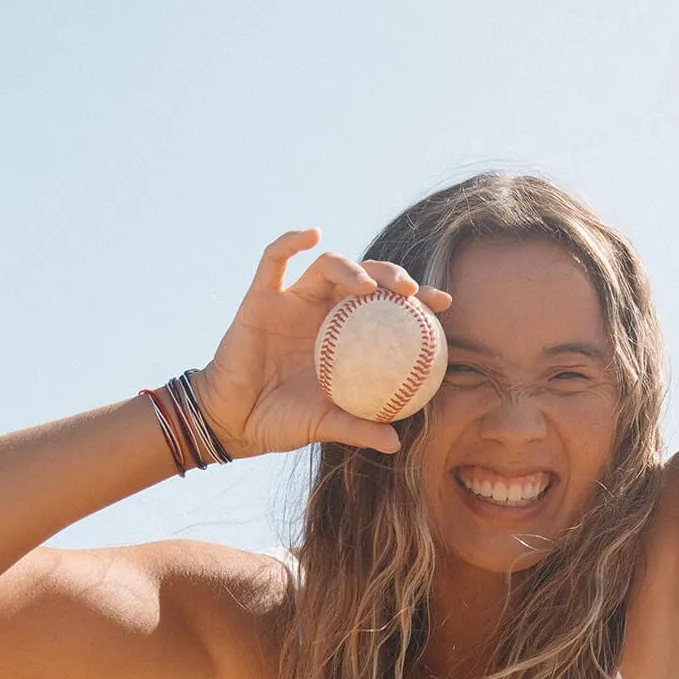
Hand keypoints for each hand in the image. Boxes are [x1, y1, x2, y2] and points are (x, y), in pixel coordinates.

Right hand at [189, 229, 452, 459]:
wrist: (234, 422)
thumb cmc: (281, 422)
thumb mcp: (325, 425)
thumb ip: (358, 428)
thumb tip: (395, 444)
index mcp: (343, 337)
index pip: (387, 309)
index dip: (418, 300)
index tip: (444, 303)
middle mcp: (322, 312)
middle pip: (363, 278)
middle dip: (391, 276)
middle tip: (411, 291)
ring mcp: (291, 301)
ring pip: (326, 266)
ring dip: (350, 268)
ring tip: (367, 287)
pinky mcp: (260, 297)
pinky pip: (273, 261)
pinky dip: (290, 241)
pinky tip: (311, 234)